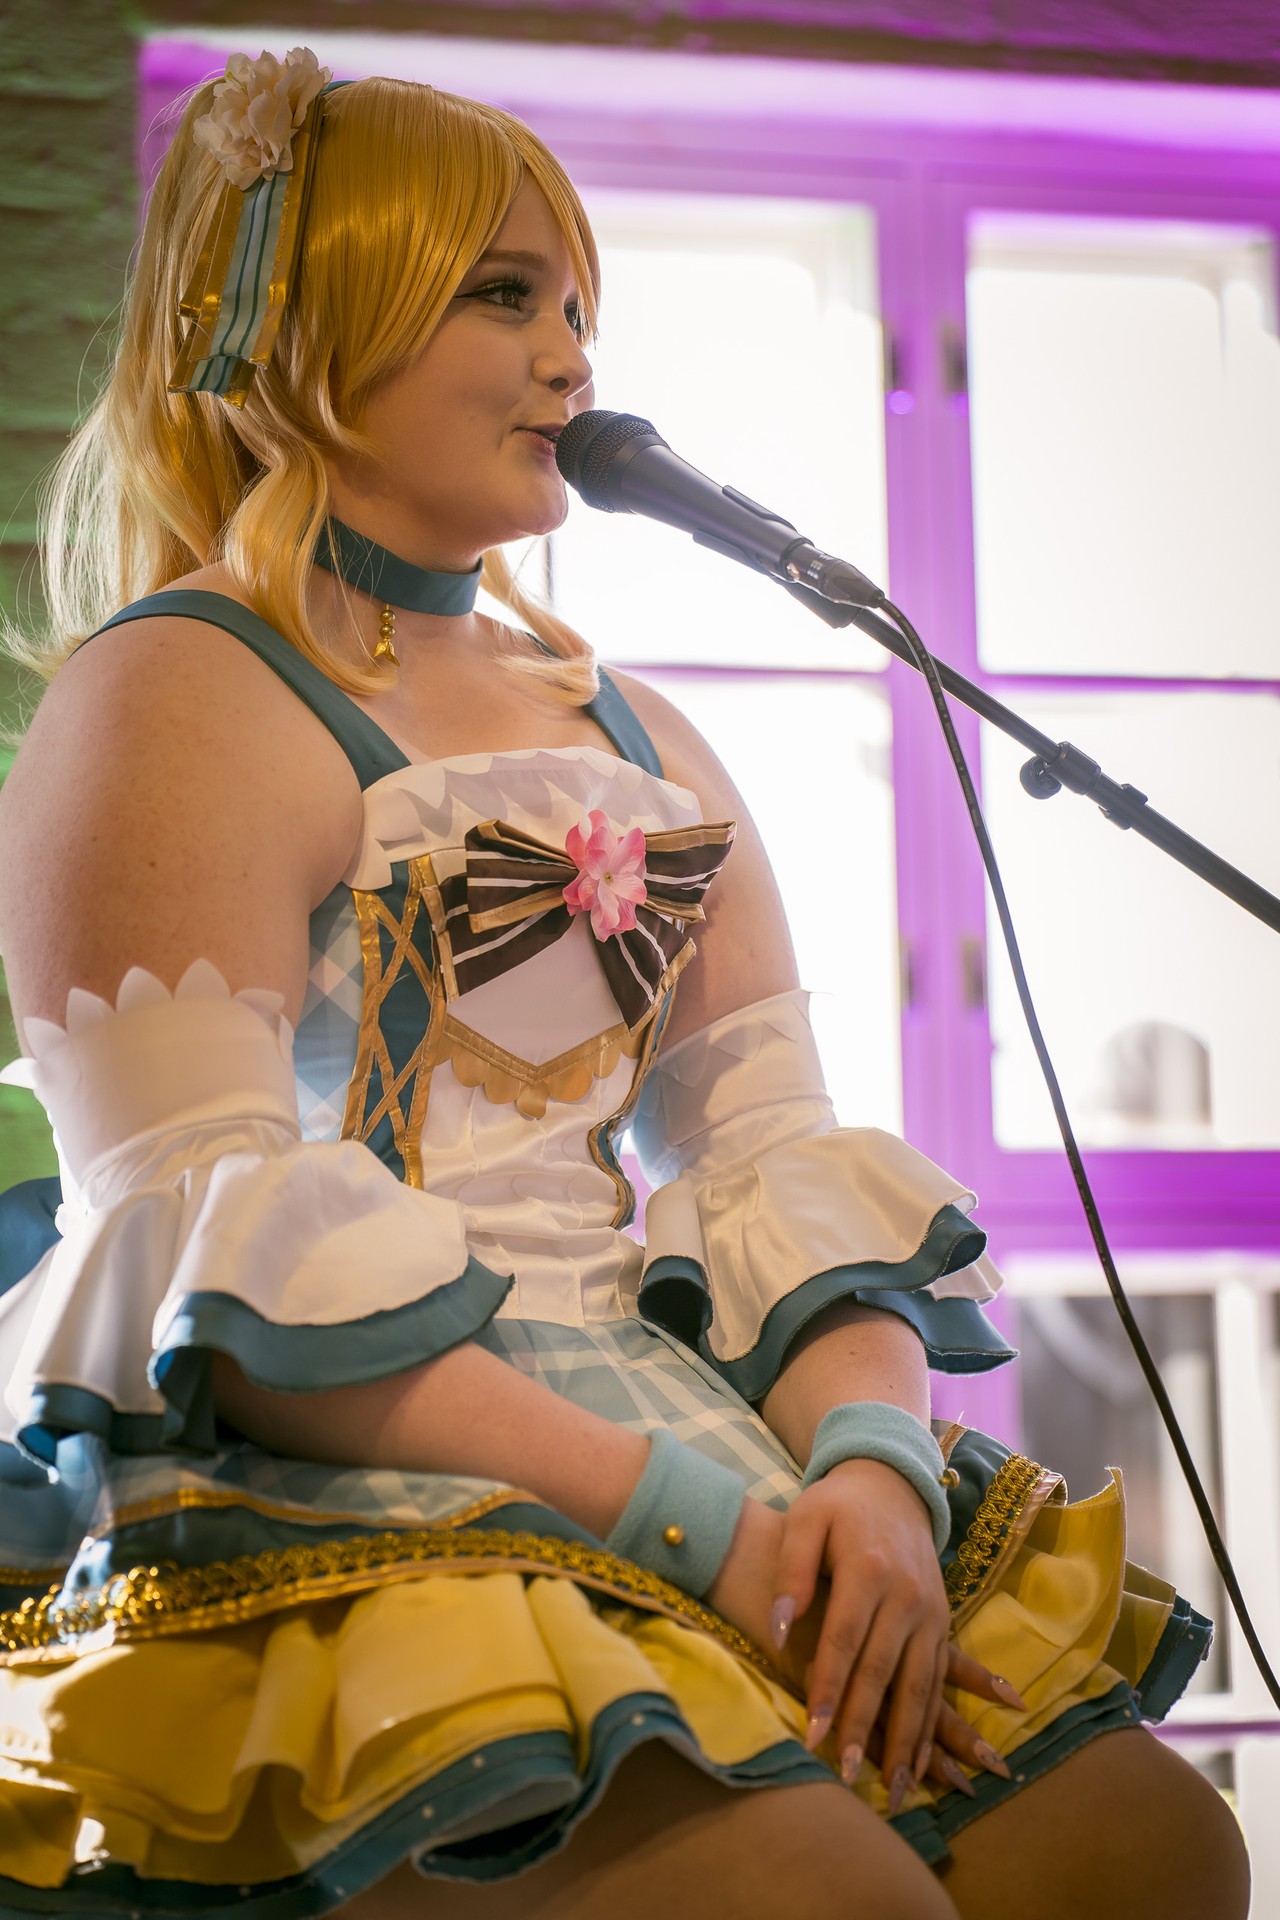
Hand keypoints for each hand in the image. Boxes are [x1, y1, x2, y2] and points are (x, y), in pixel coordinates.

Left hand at [769, 1456, 952, 1802]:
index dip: (827, 1690)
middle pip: (884, 1673)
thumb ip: (790, 1571)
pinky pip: (940, 1681)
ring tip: (894, 1790)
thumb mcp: (805, 1517)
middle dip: (864, 1728)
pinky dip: (934, 1725)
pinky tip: (928, 1763)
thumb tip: (778, 1628)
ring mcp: (931, 1611)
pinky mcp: (942, 1621)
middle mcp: (907, 1595)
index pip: (844, 1642)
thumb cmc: (837, 1504)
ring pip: (921, 1686)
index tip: (811, 1736)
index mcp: (868, 1569)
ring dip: (909, 1742)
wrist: (892, 1482)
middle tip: (846, 1776)